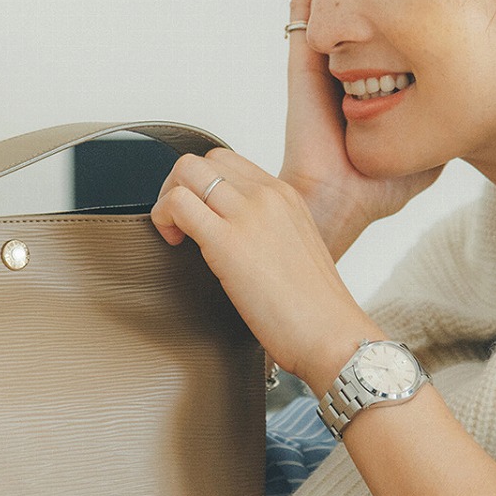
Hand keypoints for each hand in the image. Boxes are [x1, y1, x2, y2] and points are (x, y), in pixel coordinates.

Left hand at [151, 148, 380, 393]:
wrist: (332, 334)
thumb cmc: (316, 309)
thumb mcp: (295, 251)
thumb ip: (267, 233)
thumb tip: (236, 241)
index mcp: (287, 196)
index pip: (229, 163)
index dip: (204, 185)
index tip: (202, 216)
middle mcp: (268, 196)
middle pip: (204, 160)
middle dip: (179, 186)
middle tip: (180, 223)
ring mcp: (249, 215)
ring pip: (186, 171)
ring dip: (168, 198)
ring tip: (176, 234)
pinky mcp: (228, 242)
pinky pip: (178, 203)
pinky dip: (163, 218)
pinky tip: (175, 244)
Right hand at [282, 0, 442, 260]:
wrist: (337, 202)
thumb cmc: (377, 189)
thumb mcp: (427, 158)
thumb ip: (444, 133)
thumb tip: (474, 114)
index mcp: (369, 92)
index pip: (385, 44)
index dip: (400, 17)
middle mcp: (344, 76)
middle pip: (356, 22)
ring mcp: (322, 70)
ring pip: (329, 16)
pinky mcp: (303, 69)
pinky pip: (303, 22)